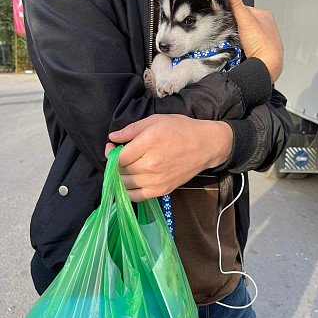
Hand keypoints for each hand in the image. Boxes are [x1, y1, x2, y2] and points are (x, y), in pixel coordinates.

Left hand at [105, 114, 232, 201]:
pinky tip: (126, 184)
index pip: (119, 156)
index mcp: (149, 143)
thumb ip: (132, 129)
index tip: (112, 147)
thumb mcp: (156, 120)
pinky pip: (137, 197)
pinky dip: (127, 192)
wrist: (206, 146)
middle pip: (121, 170)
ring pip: (126, 184)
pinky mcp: (162, 190)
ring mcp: (157, 179)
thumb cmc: (182, 129)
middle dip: (114, 163)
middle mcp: (152, 164)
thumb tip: (113, 137)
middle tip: (117, 156)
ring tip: (123, 168)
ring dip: (119, 176)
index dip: (111, 152)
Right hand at [223, 0, 283, 82]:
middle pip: (243, 24)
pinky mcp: (258, 51)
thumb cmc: (263, 45)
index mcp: (265, 16)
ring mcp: (262, 40)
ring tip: (237, 44)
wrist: (267, 66)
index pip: (244, 9)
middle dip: (235, 29)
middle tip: (232, 33)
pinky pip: (244, 48)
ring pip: (243, 37)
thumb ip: (236, 3)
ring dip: (237, 40)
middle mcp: (265, 27)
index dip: (234, 14)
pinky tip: (240, 51)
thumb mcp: (246, 20)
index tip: (227, 18)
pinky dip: (240, 49)